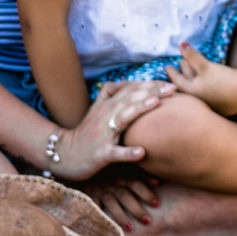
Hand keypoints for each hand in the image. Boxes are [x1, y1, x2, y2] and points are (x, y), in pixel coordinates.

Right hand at [45, 79, 174, 181]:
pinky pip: (115, 153)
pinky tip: (141, 152)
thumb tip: (125, 80)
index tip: (171, 83)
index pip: (131, 90)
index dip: (150, 85)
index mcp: (107, 106)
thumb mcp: (97, 110)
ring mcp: (103, 135)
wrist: (63, 155)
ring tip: (156, 103)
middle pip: (129, 99)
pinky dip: (128, 153)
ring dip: (139, 110)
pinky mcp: (100, 154)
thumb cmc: (86, 133)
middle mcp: (105, 116)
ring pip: (121, 119)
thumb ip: (110, 94)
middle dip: (151, 91)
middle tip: (173, 88)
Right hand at [86, 168, 162, 229]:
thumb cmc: (109, 170)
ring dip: (121, 217)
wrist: (82, 164)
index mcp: (122, 176)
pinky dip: (100, 217)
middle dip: (137, 209)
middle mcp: (111, 183)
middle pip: (125, 196)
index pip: (136, 183)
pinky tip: (108, 228)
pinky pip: (94, 208)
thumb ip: (140, 175)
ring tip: (131, 228)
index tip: (157, 204)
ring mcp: (100, 190)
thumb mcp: (124, 170)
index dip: (146, 193)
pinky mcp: (89, 197)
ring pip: (111, 204)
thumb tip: (158, 181)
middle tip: (149, 221)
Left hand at [164, 43, 236, 114]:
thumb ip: (192, 56)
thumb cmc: (224, 80)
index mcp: (192, 92)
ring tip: (192, 70)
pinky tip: (207, 82)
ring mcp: (211, 103)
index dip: (172, 72)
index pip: (177, 80)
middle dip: (183, 73)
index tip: (167, 66)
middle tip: (179, 63)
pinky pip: (208, 93)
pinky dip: (204, 85)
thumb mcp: (206, 66)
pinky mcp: (222, 105)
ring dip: (193, 79)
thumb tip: (181, 44)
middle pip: (187, 85)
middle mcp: (199, 100)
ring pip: (198, 89)